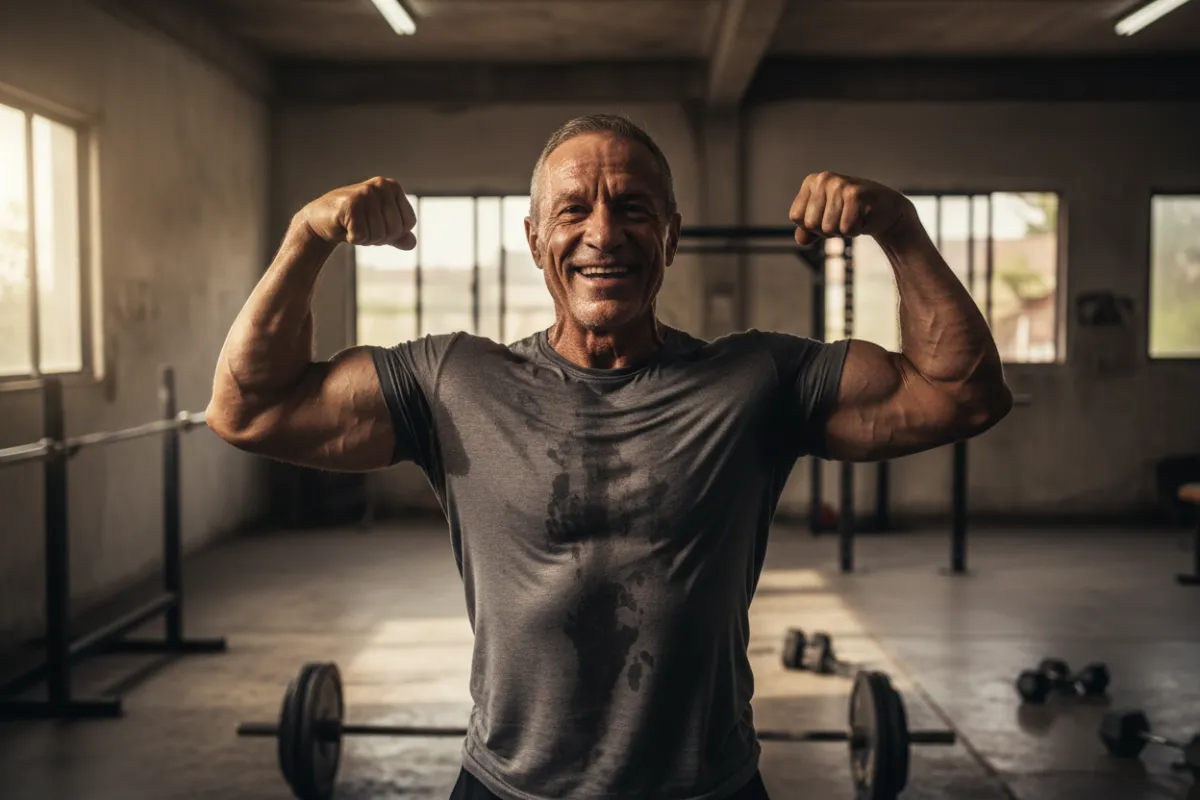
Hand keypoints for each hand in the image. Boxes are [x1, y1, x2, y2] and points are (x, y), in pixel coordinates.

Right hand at [300, 177, 416, 248]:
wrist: (320, 219)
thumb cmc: (353, 221)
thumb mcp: (380, 226)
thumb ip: (398, 234)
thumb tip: (412, 243)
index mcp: (392, 187)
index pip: (409, 222)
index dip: (394, 233)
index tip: (377, 225)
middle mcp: (380, 185)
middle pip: (395, 230)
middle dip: (379, 237)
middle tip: (362, 227)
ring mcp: (365, 193)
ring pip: (379, 234)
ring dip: (365, 238)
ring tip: (352, 225)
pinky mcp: (350, 205)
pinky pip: (362, 236)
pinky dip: (352, 238)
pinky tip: (344, 226)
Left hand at [789, 172, 913, 246]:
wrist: (886, 209)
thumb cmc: (852, 212)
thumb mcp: (825, 218)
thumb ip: (806, 230)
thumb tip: (800, 239)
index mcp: (812, 182)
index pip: (797, 217)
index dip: (812, 226)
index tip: (829, 216)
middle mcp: (823, 179)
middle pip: (811, 224)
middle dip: (827, 230)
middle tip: (843, 217)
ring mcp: (840, 185)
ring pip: (828, 228)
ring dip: (842, 231)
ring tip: (853, 217)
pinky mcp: (855, 195)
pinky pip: (846, 229)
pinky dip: (855, 231)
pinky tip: (862, 218)